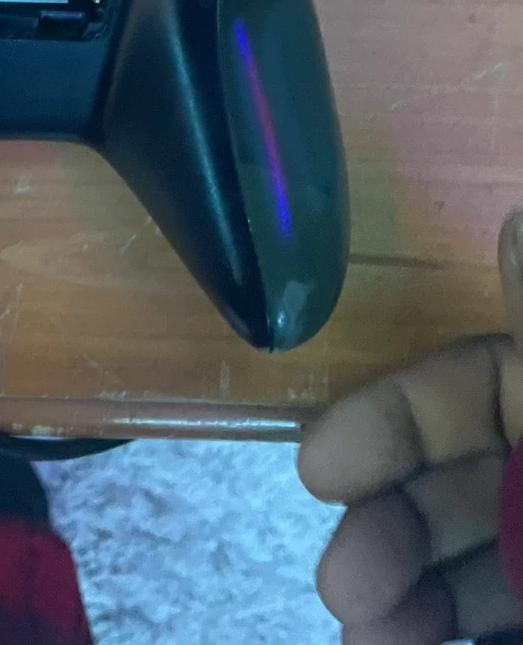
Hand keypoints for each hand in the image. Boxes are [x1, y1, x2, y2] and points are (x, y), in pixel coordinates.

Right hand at [298, 214, 522, 643]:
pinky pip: (495, 617)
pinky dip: (439, 628)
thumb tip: (514, 218)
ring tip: (362, 637)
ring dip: (405, 596)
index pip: (472, 386)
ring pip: (475, 561)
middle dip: (389, 527)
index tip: (317, 468)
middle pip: (460, 481)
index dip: (392, 421)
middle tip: (340, 585)